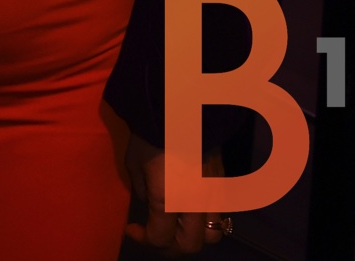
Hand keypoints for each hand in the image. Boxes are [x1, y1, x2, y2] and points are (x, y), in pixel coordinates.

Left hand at [123, 137, 229, 252]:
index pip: (161, 238)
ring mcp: (213, 197)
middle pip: (190, 245)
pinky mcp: (224, 186)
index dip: (143, 239)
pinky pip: (220, 215)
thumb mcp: (135, 162)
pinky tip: (192, 210)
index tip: (131, 228)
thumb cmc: (150, 133)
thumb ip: (142, 189)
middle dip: (170, 245)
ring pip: (212, 234)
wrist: (183, 109)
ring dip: (194, 236)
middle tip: (155, 234)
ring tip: (178, 226)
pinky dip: (206, 221)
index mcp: (168, 201)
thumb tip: (150, 203)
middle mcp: (194, 205)